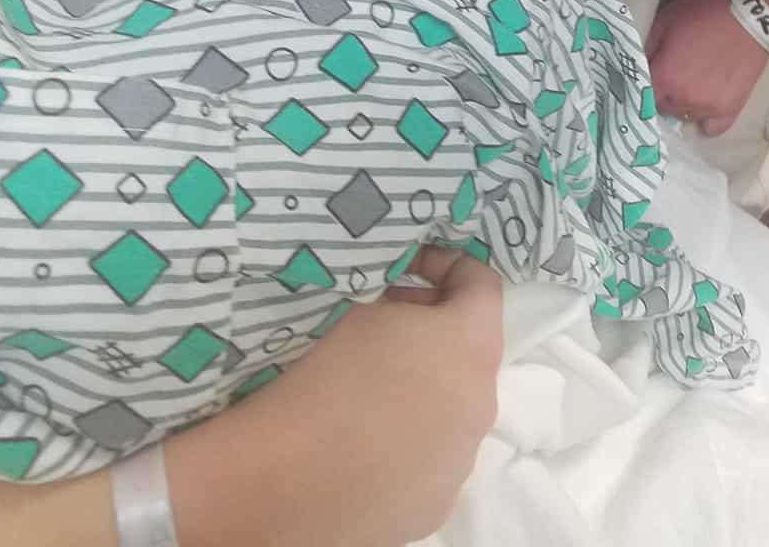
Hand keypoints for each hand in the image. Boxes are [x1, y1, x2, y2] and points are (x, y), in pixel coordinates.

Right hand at [170, 249, 502, 546]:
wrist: (284, 478)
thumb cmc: (326, 374)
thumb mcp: (363, 310)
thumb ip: (398, 303)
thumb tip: (402, 311)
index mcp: (472, 345)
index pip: (483, 284)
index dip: (447, 264)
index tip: (409, 265)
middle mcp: (482, 403)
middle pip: (470, 349)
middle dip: (433, 328)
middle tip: (385, 321)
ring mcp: (463, 460)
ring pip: (454, 408)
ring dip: (425, 388)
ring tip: (370, 386)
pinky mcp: (437, 503)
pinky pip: (432, 457)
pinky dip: (409, 440)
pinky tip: (364, 440)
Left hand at [647, 0, 768, 133]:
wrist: (749, 15)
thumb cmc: (703, 13)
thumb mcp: (664, 21)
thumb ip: (646, 47)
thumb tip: (638, 65)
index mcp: (664, 78)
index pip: (641, 96)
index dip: (643, 84)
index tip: (649, 76)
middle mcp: (683, 100)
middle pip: (663, 107)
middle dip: (663, 92)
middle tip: (672, 72)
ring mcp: (708, 108)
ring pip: (685, 115)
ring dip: (684, 102)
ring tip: (693, 80)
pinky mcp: (732, 109)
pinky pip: (713, 128)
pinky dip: (707, 118)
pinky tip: (706, 102)